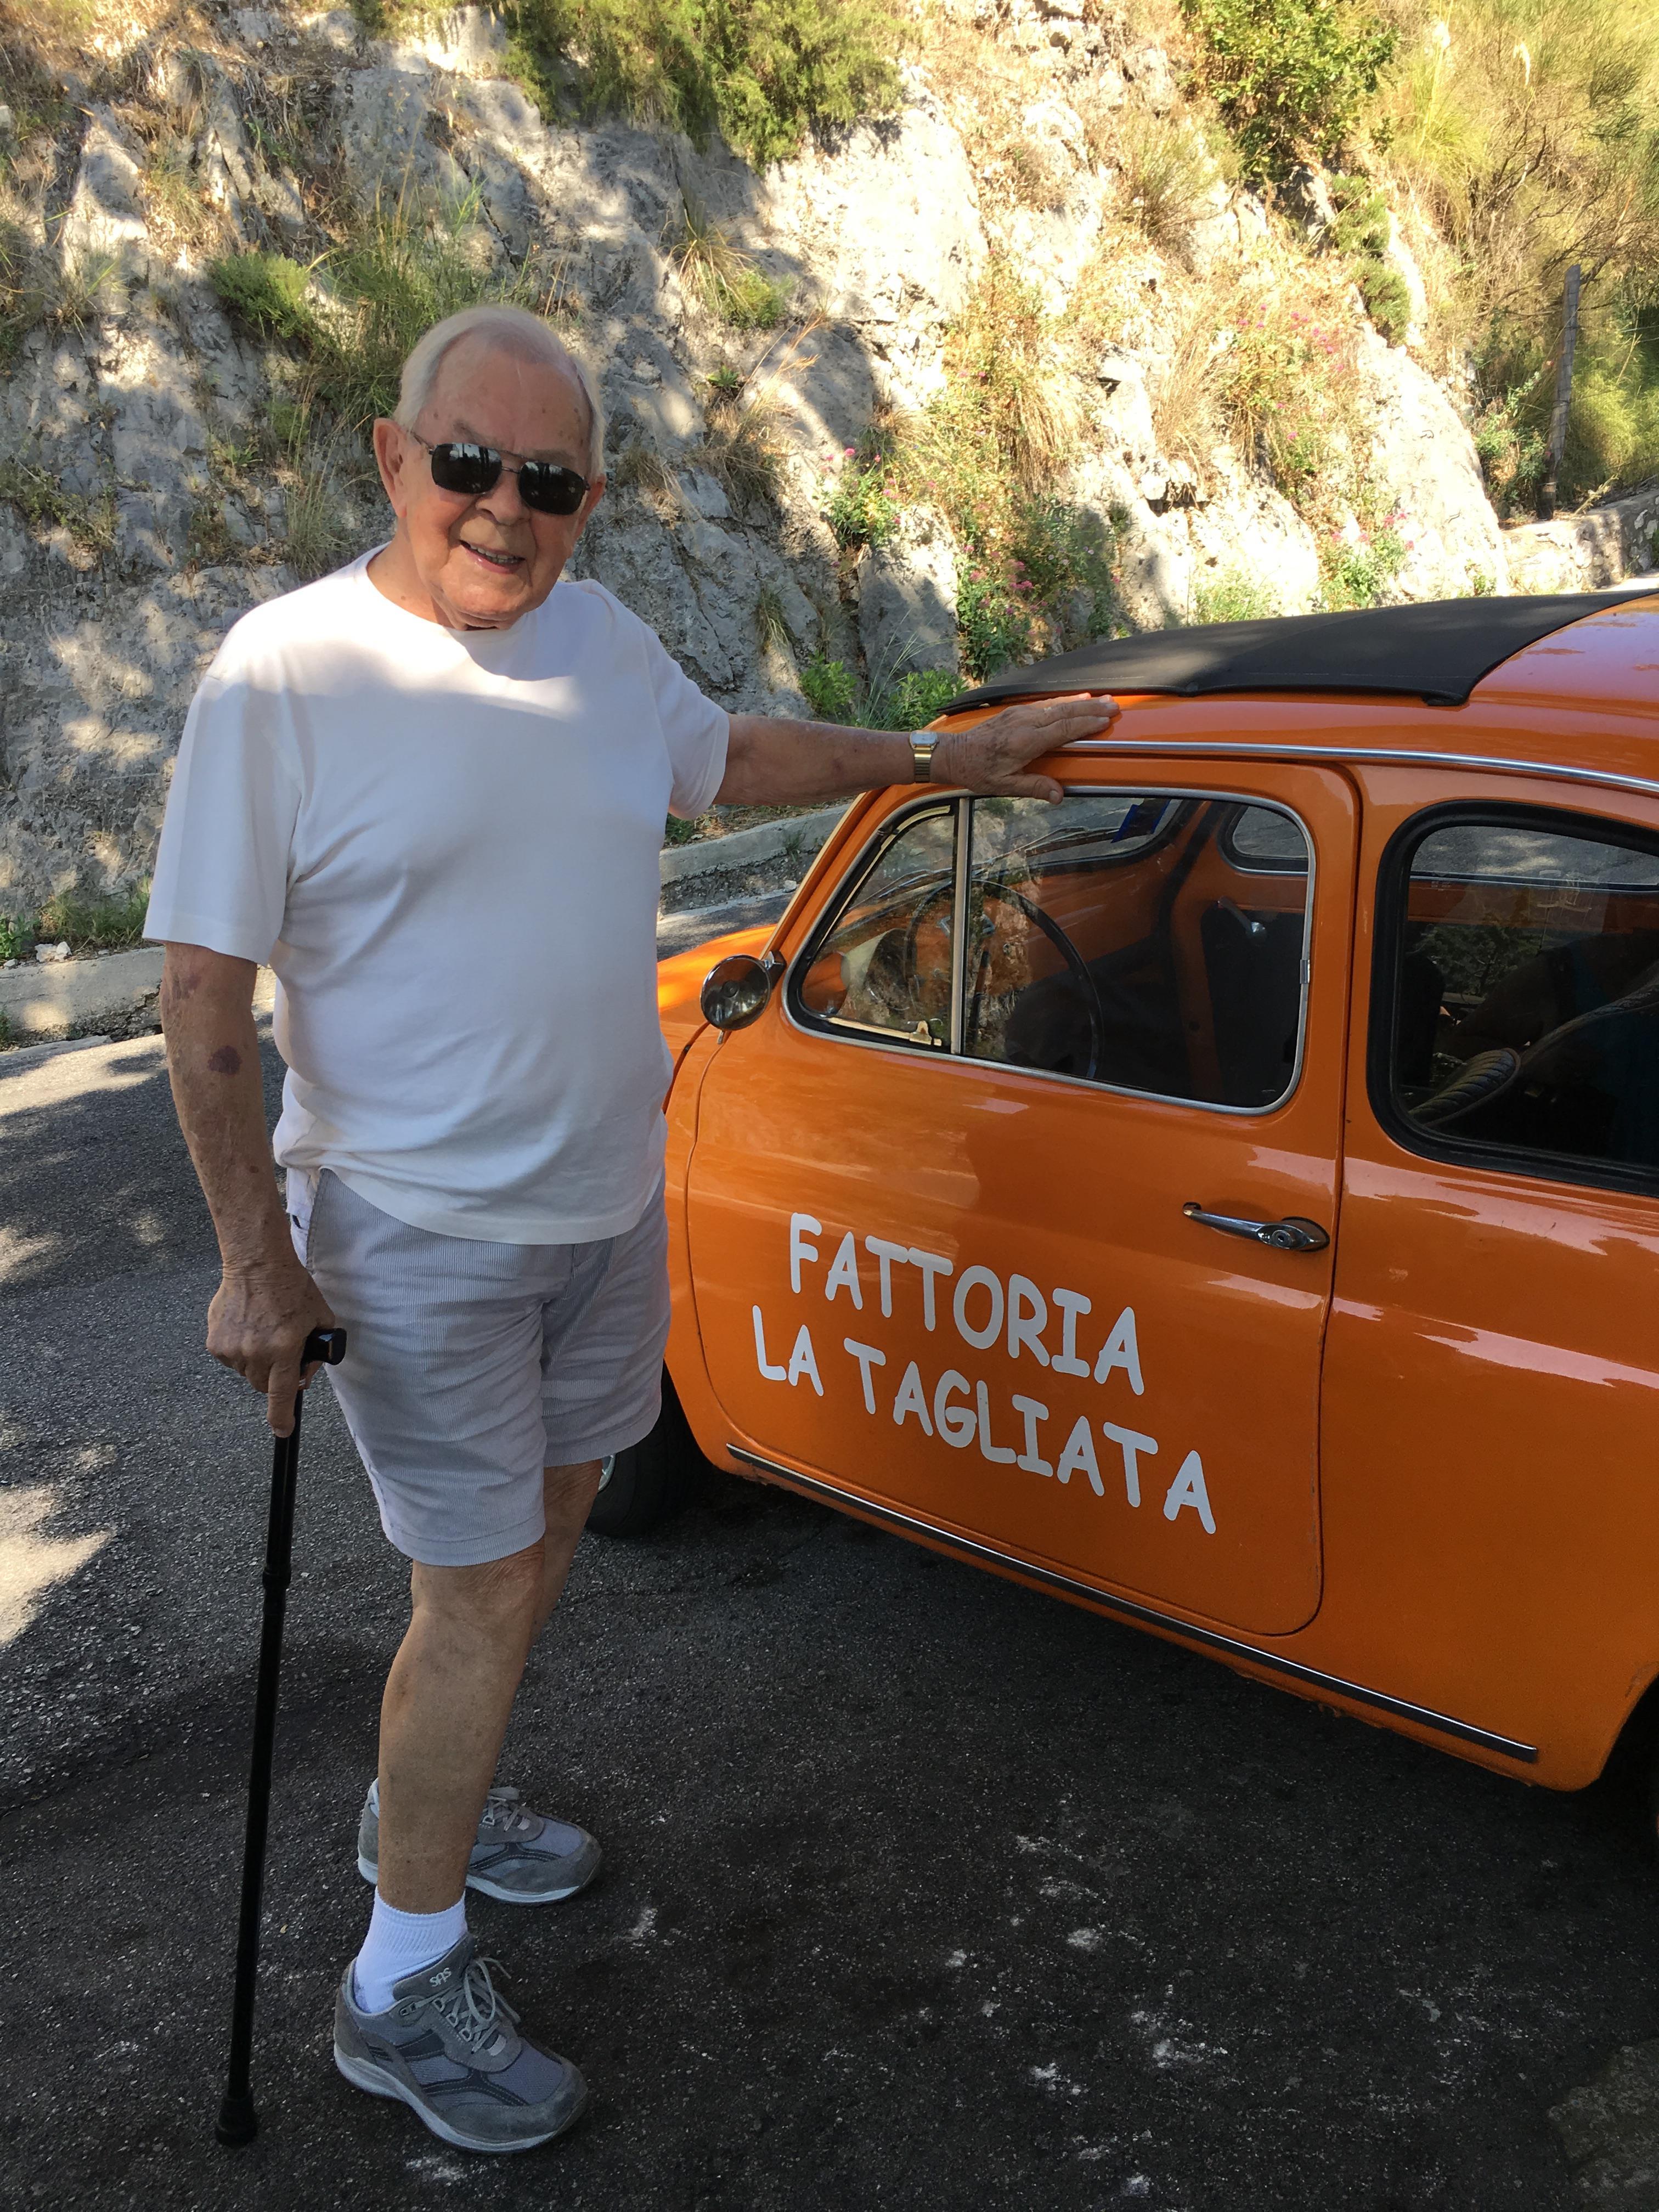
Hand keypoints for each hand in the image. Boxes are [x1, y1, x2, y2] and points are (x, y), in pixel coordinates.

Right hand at [207, 1258, 338, 1436]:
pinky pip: (230, 1358)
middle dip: (275, 1377)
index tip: (283, 1431)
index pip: (281, 1394)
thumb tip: (304, 1376)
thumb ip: (317, 1351)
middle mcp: (255, 1352)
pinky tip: (248, 1327)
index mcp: (284, 1348)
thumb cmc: (292, 1288)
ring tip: (264, 1332)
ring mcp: (232, 1348)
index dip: (282, 1418)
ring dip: (257, 1361)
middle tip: (282, 1353)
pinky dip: (240, 1349)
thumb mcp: (321, 1318)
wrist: (257, 1263)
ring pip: (246, 1372)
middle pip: (264, 1385)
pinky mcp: (215, 1341)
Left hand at [932, 692, 1120, 801]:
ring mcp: (1020, 714)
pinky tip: (1076, 699)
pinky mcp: (1016, 711)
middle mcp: (1025, 723)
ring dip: (1082, 701)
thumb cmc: (978, 771)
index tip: (1105, 721)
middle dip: (1092, 708)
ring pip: (1057, 704)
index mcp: (1026, 741)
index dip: (1086, 724)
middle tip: (1114, 705)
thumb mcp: (1005, 786)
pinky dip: (1064, 701)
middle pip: (1065, 711)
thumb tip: (1059, 795)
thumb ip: (1035, 787)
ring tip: (1103, 699)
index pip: (1064, 729)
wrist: (954, 754)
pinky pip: (1046, 704)